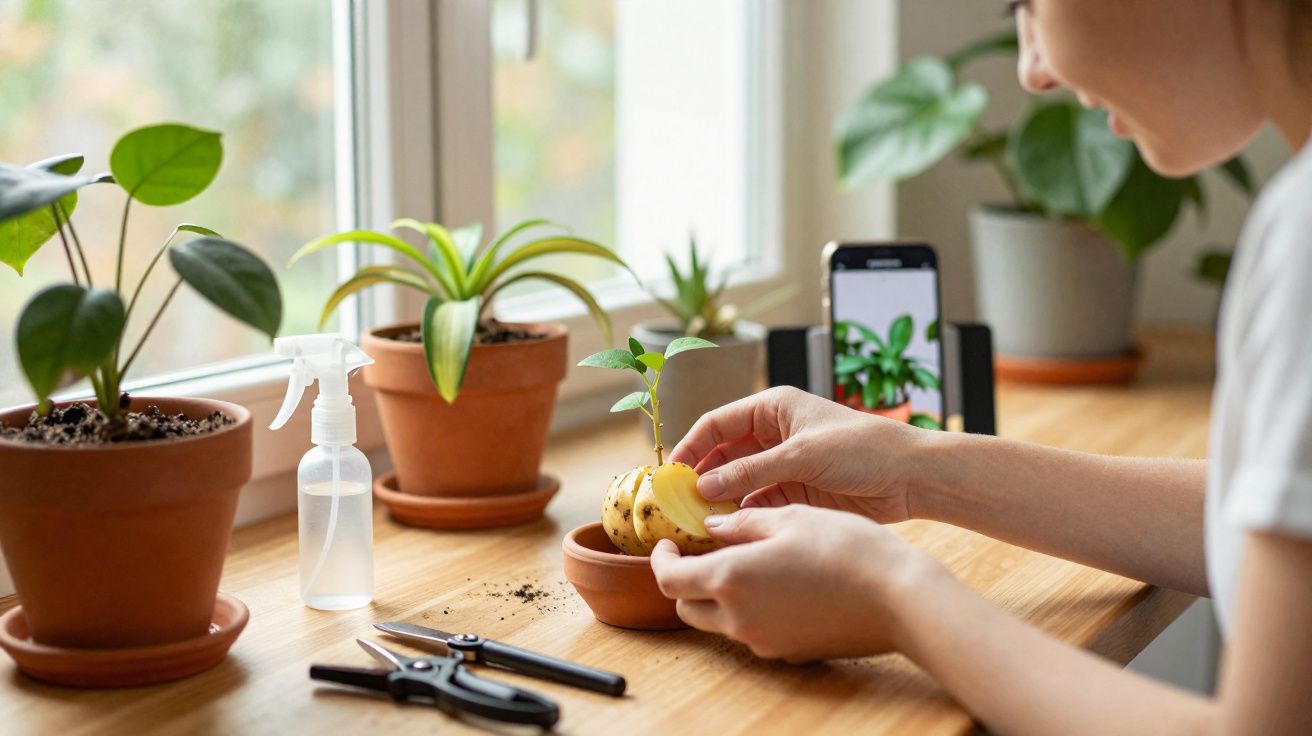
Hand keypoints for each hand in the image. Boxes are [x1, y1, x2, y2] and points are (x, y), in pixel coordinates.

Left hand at [649, 504, 941, 660]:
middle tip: (701, 552)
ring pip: (719, 622)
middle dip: (686, 580)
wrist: (899, 598)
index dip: (662, 559)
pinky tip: (777, 585)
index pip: (669, 579)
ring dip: (717, 596)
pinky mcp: (788, 653)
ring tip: (744, 564)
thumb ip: (742, 523)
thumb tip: (713, 526)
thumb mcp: (790, 517)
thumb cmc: (846, 549)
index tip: (669, 542)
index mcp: (730, 579)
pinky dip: (750, 610)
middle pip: (687, 607)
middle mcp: (739, 618)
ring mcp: (763, 641)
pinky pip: (753, 632)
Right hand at [672, 386, 925, 523]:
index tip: (671, 473)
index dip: (692, 446)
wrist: (911, 477)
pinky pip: (758, 503)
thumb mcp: (801, 455)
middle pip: (723, 455)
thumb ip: (751, 472)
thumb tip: (705, 487)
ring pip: (738, 483)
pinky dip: (742, 516)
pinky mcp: (795, 493)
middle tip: (677, 504)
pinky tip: (727, 532)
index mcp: (773, 408)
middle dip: (702, 477)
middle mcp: (774, 434)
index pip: (718, 424)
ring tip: (697, 522)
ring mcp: (783, 465)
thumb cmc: (862, 448)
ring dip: (719, 500)